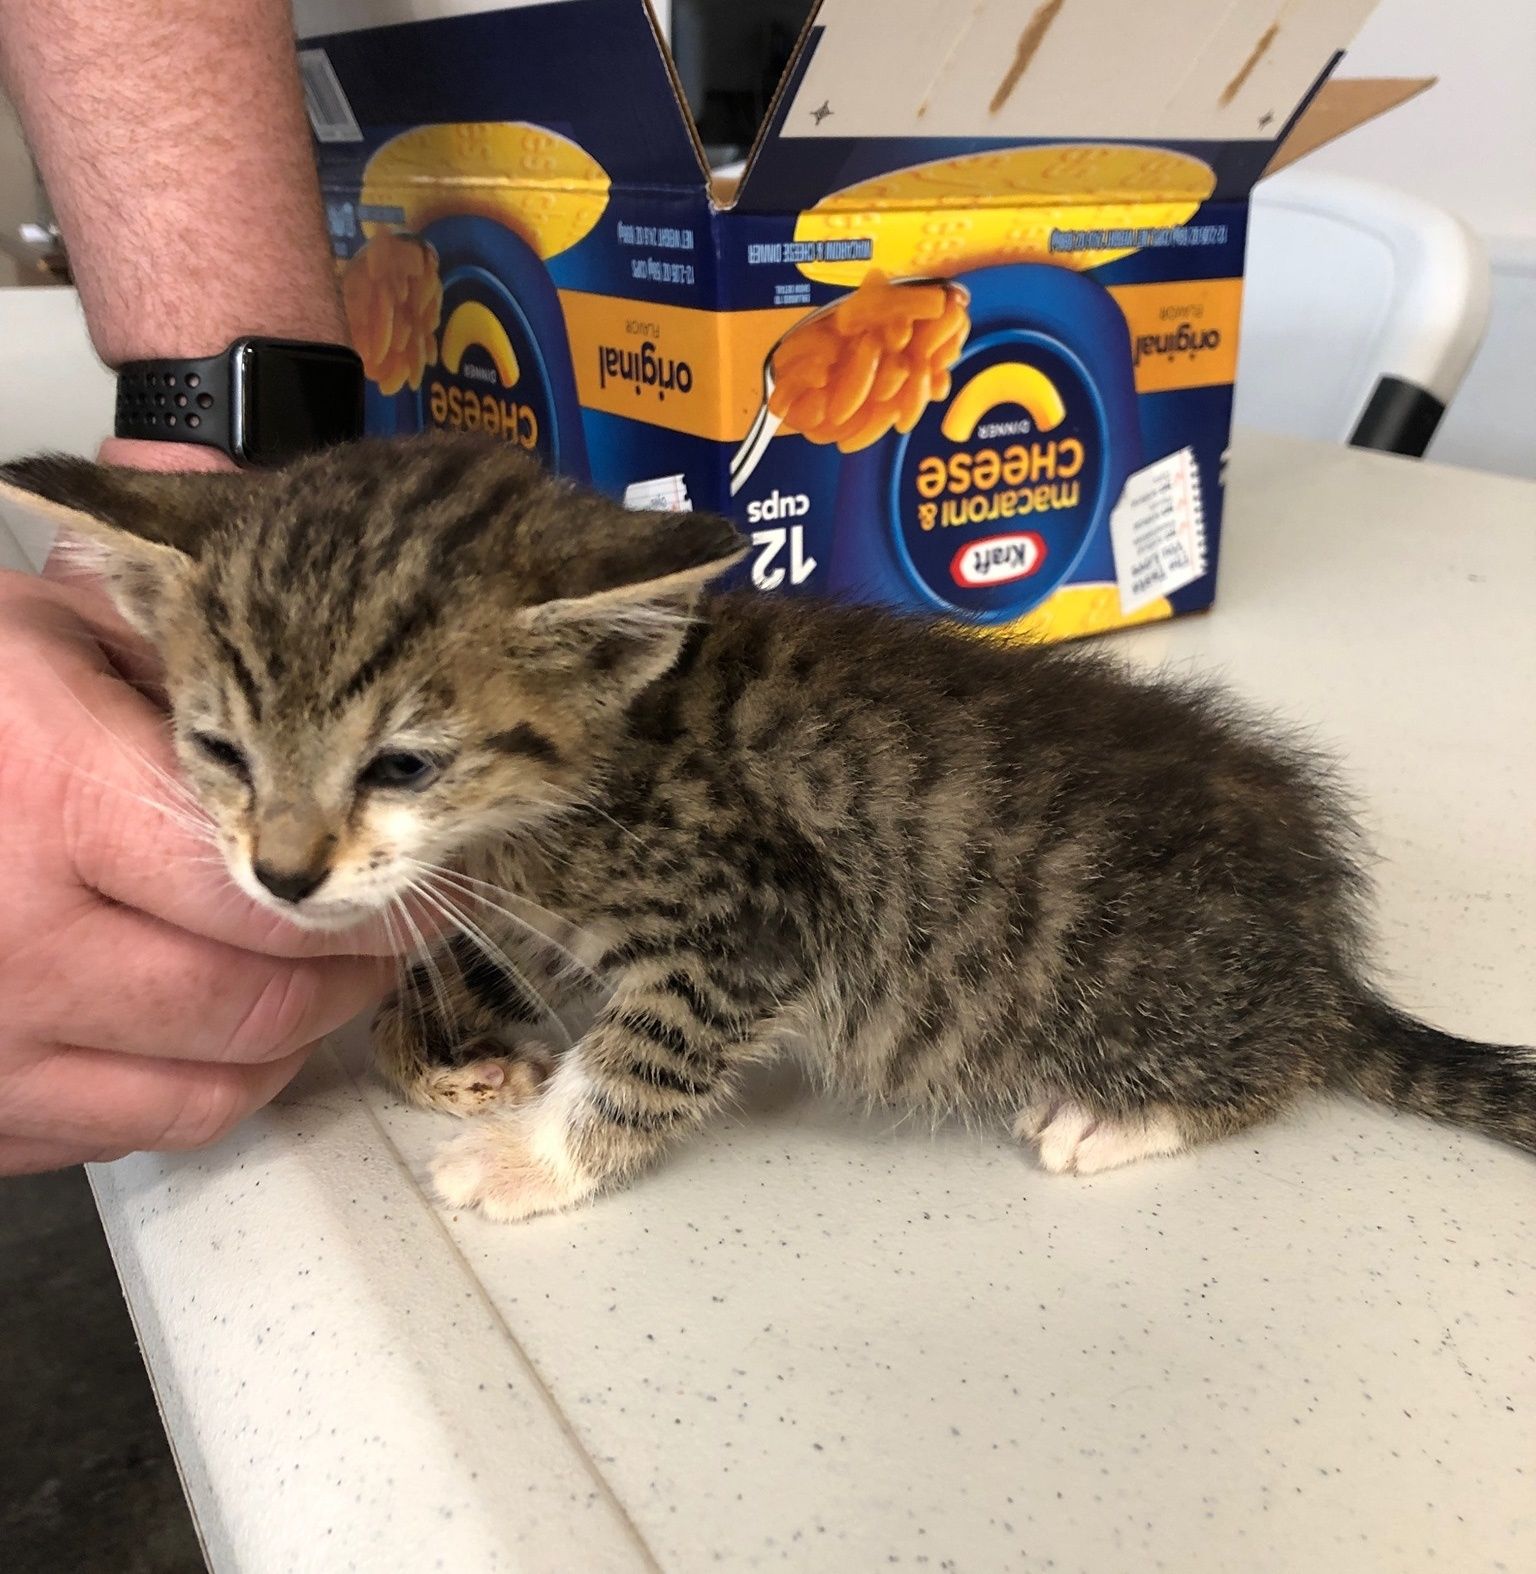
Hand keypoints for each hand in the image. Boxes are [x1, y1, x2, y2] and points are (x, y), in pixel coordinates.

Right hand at [0, 569, 396, 1173]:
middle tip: (395, 928)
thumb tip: (254, 526)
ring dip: (295, 1037)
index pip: (264, 888)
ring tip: (324, 978)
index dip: (368, 891)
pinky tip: (217, 1027)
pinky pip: (134, 1130)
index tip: (421, 873)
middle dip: (356, 968)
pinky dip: (204, 1084)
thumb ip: (164, 617)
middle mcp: (22, 942)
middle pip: (258, 1000)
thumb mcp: (28, 632)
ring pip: (215, 1087)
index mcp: (51, 799)